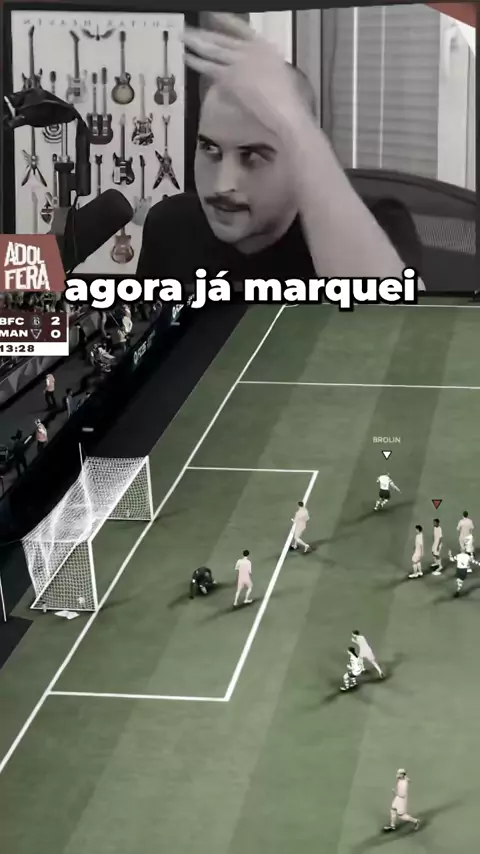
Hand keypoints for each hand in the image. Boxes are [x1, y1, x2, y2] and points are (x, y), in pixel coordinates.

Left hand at [183, 13, 311, 136]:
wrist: (286, 109)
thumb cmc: (288, 99)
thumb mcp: (279, 75)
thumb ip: (262, 68)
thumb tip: (250, 72)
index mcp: (263, 46)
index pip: (240, 27)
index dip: (225, 20)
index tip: (212, 14)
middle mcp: (249, 49)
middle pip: (222, 38)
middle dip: (204, 33)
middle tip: (189, 29)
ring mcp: (238, 61)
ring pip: (213, 49)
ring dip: (196, 42)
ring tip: (183, 37)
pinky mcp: (229, 77)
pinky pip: (209, 67)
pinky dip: (197, 62)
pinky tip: (187, 57)